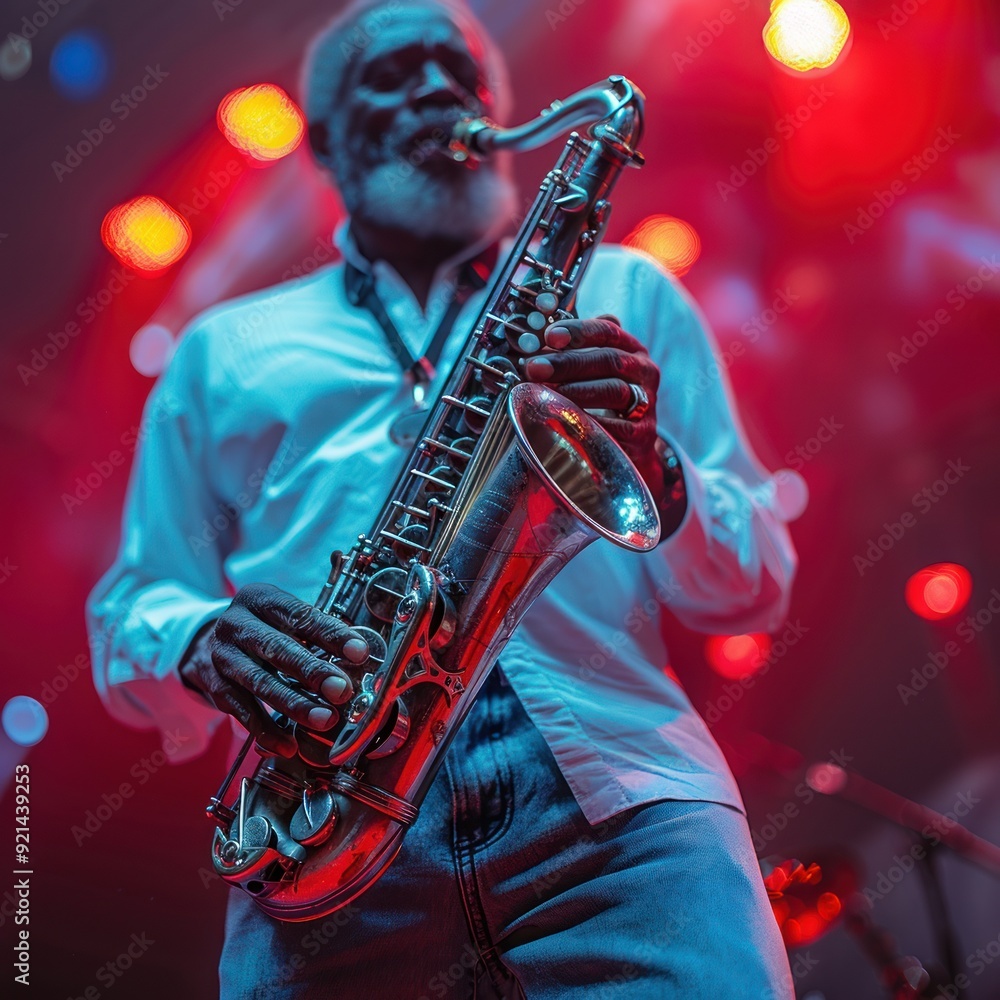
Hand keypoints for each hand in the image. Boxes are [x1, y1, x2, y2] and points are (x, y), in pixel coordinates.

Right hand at [179, 583, 368, 756]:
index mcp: (260, 598)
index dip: (331, 635)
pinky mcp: (214, 685)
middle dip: (312, 671)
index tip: (359, 653)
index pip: (299, 615)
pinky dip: (266, 730)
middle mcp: (236, 624)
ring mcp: (222, 655)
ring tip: (324, 719)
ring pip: (259, 682)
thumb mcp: (283, 617)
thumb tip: (357, 659)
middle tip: (341, 690)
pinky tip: (288, 744)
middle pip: (276, 648)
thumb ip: (315, 633)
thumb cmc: (261, 628)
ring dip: (294, 704)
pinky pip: (241, 710)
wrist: (206, 641)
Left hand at [523, 315, 667, 506]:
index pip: (608, 331)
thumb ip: (575, 352)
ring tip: (546, 393)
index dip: (578, 331)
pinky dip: (589, 422)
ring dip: (576, 391)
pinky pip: (616, 426)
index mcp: (633, 349)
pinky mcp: (642, 433)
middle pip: (609, 360)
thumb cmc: (605, 398)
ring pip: (614, 391)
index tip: (549, 336)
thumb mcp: (596, 370)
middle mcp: (644, 372)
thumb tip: (540, 343)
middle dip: (569, 363)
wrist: (631, 440)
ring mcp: (647, 402)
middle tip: (535, 368)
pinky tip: (565, 419)